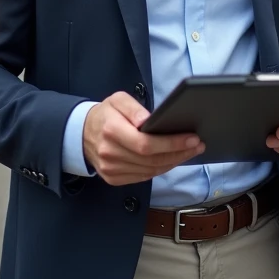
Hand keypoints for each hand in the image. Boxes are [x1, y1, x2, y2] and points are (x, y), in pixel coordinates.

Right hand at [82, 92, 204, 185]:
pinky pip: (144, 177)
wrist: (81, 134)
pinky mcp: (114, 179)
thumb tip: (149, 121)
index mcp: (111, 131)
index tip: (192, 138)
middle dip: (179, 153)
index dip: (171, 143)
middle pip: (152, 160)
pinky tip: (173, 159)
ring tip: (190, 151)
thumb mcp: (117, 100)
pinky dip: (161, 169)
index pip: (146, 144)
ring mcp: (111, 169)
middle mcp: (110, 153)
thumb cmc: (105, 114)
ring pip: (150, 171)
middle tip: (197, 145)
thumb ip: (133, 108)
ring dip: (174, 162)